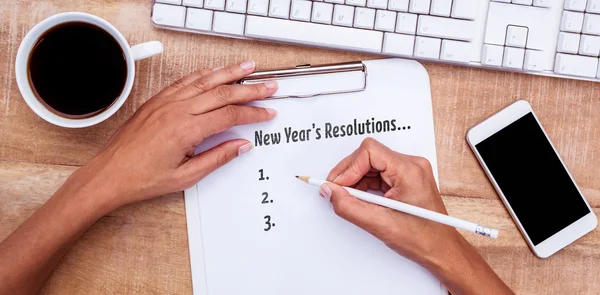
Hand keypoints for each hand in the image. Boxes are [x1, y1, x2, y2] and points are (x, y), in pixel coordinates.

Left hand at [67, 60, 277, 211]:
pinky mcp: (157, 100)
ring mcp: (165, 102)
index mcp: (186, 129)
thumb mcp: (186, 176)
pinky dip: (203, 74)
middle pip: (222, 93)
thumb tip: (241, 145)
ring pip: (205, 81)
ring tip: (248, 67)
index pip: (229, 115)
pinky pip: (185, 81)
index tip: (267, 112)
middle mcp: (176, 110)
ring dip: (229, 73)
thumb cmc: (143, 178)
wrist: (110, 174)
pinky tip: (215, 71)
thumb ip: (217, 158)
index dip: (253, 113)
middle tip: (269, 86)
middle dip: (250, 89)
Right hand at [321, 138, 459, 266]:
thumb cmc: (424, 239)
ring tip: (351, 200)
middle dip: (349, 174)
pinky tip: (362, 200)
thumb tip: (330, 192)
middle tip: (337, 192)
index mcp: (409, 171)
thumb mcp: (379, 224)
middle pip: (368, 155)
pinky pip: (378, 173)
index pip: (370, 152)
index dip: (348, 167)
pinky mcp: (405, 178)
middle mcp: (411, 165)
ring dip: (356, 181)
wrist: (442, 250)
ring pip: (371, 164)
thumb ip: (349, 206)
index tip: (337, 184)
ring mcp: (409, 171)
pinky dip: (365, 186)